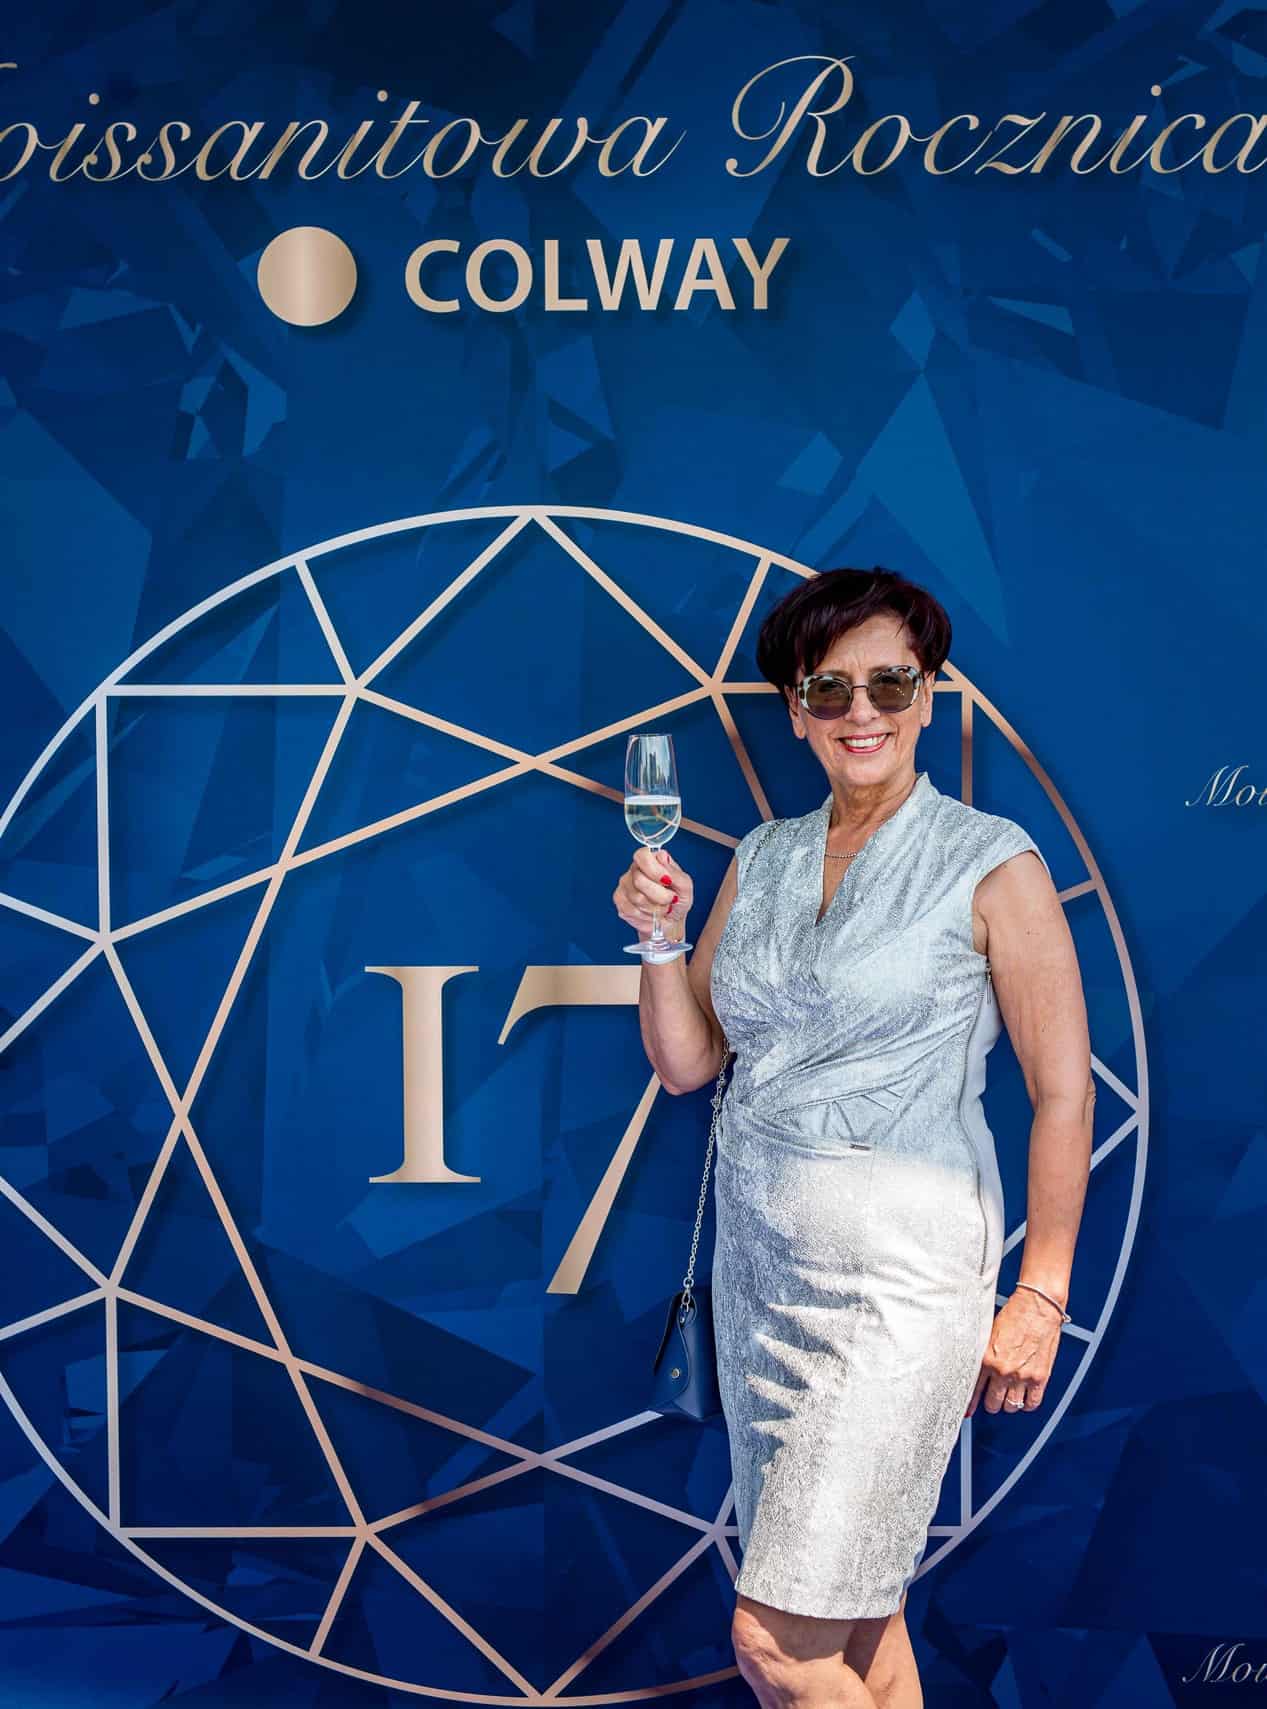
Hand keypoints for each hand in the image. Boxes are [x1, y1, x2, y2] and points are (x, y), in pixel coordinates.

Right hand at [612, 846, 695, 942]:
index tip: (667, 882)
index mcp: (652, 860)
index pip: (643, 855)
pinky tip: (651, 914)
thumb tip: (662, 857)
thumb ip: (675, 873)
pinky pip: (631, 910)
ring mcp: (625, 884)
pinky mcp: (619, 899)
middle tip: (670, 900)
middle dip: (660, 896)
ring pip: (636, 898)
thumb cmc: (678, 900)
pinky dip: (646, 916)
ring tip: (662, 908)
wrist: (671, 920)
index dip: (654, 871)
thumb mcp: (685, 886)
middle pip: (639, 880)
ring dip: (655, 908)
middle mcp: (635, 869)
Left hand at [964, 1286, 1065, 1417]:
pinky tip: (1024, 1396)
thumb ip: (983, 1354)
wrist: (1038, 1306)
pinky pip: (1032, 1403)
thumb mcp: (989, 1334)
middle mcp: (1003, 1370)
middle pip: (993, 1404)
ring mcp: (1022, 1376)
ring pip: (1011, 1406)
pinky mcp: (1040, 1378)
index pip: (974, 1389)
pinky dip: (1027, 1404)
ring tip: (1008, 1395)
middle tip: (992, 1398)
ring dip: (1008, 1403)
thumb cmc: (1014, 1314)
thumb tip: (977, 1371)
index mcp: (987, 1359)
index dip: (970, 1402)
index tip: (968, 1409)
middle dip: (991, 1403)